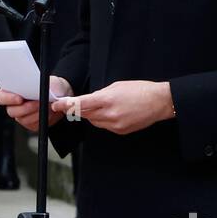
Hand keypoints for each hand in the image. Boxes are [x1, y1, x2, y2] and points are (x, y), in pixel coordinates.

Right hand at [0, 76, 72, 132]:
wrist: (62, 96)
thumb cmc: (52, 85)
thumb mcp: (48, 80)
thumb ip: (39, 84)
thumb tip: (35, 89)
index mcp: (11, 91)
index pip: (0, 97)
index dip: (8, 99)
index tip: (20, 98)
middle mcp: (13, 105)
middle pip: (11, 111)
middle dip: (26, 107)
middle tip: (38, 103)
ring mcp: (21, 116)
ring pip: (24, 120)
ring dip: (37, 113)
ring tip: (48, 105)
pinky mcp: (31, 124)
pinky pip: (34, 125)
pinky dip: (43, 118)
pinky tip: (50, 111)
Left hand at [52, 80, 173, 134]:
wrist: (159, 102)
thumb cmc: (140, 90)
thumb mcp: (116, 86)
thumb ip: (99, 94)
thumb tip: (88, 100)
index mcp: (107, 100)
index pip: (81, 104)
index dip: (67, 105)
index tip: (57, 105)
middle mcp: (110, 115)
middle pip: (84, 114)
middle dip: (76, 110)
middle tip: (68, 105)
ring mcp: (115, 125)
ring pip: (93, 121)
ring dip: (90, 114)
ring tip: (100, 105)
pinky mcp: (120, 131)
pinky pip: (104, 126)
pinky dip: (102, 120)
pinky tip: (110, 113)